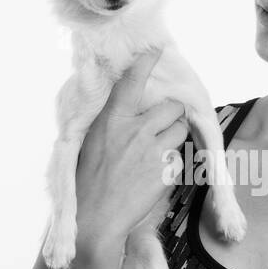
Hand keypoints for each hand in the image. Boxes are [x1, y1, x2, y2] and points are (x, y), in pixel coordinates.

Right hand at [76, 48, 189, 245]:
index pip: (132, 81)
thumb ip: (112, 122)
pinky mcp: (166, 171)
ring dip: (173, 139)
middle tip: (160, 127)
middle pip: (172, 107)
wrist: (95, 218)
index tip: (156, 50)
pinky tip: (152, 177)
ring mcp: (154, 150)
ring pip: (179, 131)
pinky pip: (178, 159)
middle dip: (171, 115)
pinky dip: (170, 166)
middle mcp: (136, 130)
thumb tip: (125, 111)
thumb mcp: (91, 142)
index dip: (146, 63)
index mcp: (112, 119)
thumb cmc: (88, 181)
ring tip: (155, 155)